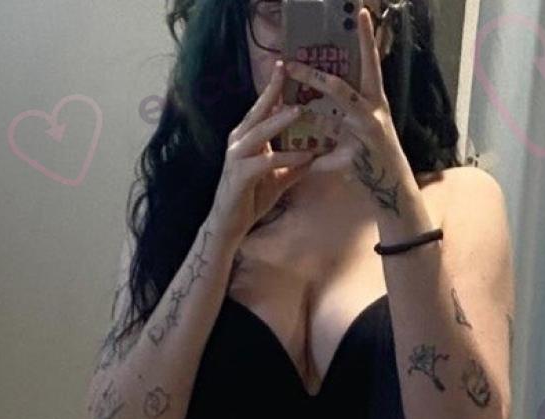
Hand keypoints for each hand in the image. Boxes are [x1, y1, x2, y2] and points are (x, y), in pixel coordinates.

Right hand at [208, 60, 316, 245]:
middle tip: (288, 70)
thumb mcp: (277, 179)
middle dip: (272, 90)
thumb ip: (294, 166)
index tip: (285, 67)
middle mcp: (239, 141)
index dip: (273, 88)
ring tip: (299, 110)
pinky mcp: (240, 175)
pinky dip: (286, 157)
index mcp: (246, 137)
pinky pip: (266, 162)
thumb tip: (315, 155)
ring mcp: (237, 157)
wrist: (229, 225)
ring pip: (260, 133)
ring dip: (279, 121)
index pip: (261, 108)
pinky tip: (305, 155)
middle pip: (257, 111)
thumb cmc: (250, 199)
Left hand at [283, 7, 412, 194]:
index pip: (370, 64)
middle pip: (339, 89)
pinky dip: (318, 162)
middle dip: (313, 77)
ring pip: (328, 122)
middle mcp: (372, 114)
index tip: (361, 11)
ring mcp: (364, 137)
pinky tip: (309, 165)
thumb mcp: (371, 121)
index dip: (367, 39)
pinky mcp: (356, 160)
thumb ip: (352, 104)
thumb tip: (329, 84)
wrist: (394, 187)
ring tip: (287, 111)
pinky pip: (329, 158)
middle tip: (290, 65)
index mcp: (376, 100)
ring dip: (307, 119)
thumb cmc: (378, 151)